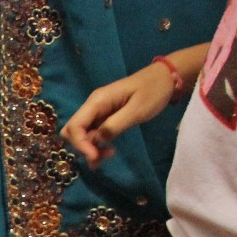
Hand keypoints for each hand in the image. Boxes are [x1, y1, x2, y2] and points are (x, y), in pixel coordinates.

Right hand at [61, 63, 178, 167]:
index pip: (75, 126)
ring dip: (89, 148)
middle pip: (72, 131)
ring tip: (108, 155)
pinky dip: (96, 145)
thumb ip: (115, 125)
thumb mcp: (137, 110)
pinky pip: (92, 134)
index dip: (80, 144)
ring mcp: (98, 112)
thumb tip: (97, 140)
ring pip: (81, 135)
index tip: (96, 157)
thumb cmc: (153, 91)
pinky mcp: (104, 117)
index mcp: (97, 101)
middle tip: (101, 156)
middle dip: (82, 147)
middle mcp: (93, 106)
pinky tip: (109, 150)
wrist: (164, 78)